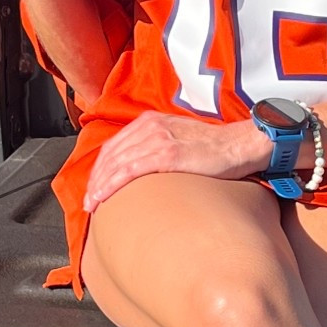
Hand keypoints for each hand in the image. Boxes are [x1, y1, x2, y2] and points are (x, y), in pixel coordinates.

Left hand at [84, 112, 271, 212]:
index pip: (115, 146)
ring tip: (92, 205)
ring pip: (116, 163)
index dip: (100, 168)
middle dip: (95, 179)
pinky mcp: (167, 154)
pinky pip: (130, 170)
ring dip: (100, 185)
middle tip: (88, 201)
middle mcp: (150, 126)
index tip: (94, 187)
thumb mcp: (179, 139)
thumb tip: (146, 169)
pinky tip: (104, 197)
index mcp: (150, 121)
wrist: (238, 145)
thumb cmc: (214, 149)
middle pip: (111, 155)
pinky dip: (112, 185)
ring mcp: (158, 139)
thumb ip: (159, 147)